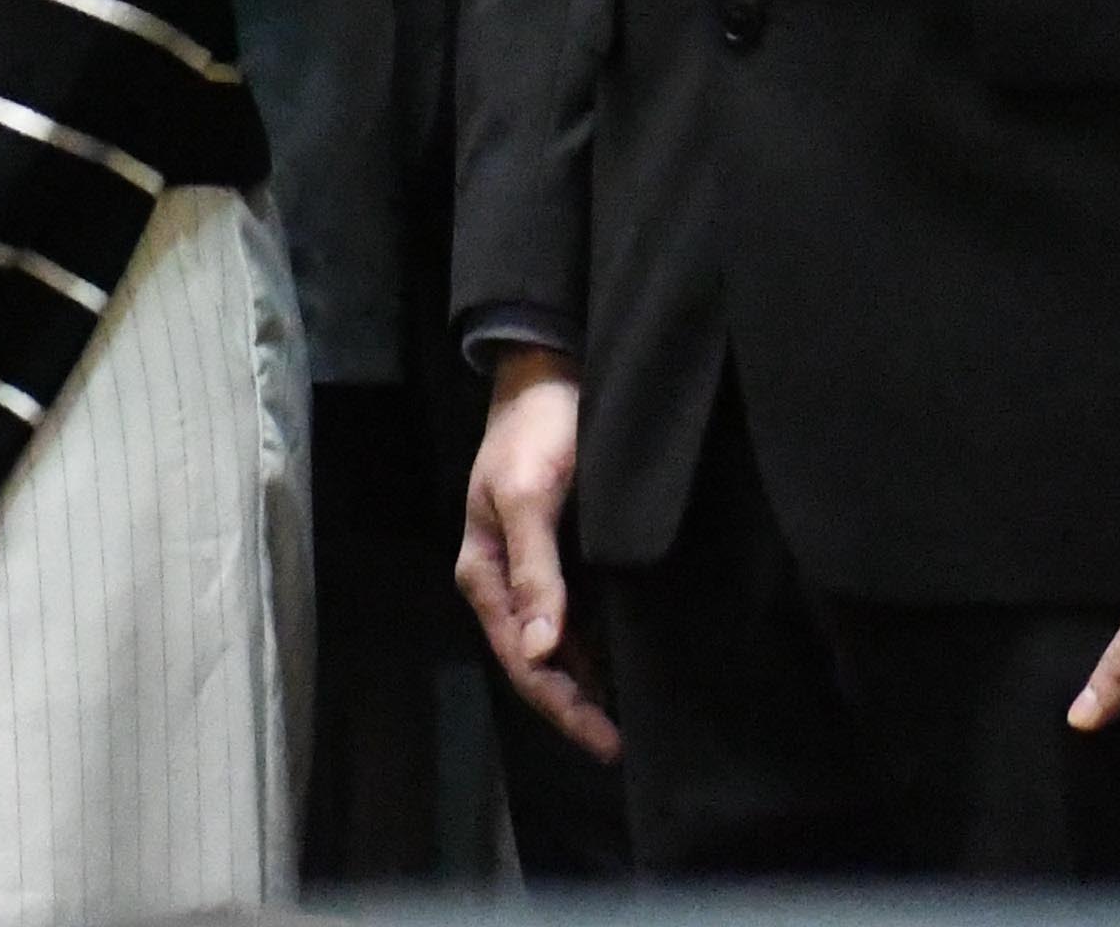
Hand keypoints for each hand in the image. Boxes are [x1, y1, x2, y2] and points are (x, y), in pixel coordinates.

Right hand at [455, 351, 619, 760]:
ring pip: (561, 644)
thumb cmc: (535, 432)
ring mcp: (534, 569)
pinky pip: (578, 613)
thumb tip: (542, 651)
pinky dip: (598, 644)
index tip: (606, 740)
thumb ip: (537, 572)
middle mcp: (506, 583)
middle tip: (623, 746)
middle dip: (577, 707)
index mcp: (486, 577)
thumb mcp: (529, 496)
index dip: (564, 705)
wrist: (550, 373)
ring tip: (633, 718)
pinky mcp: (562, 549)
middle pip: (541, 664)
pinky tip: (629, 661)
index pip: (526, 662)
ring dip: (589, 681)